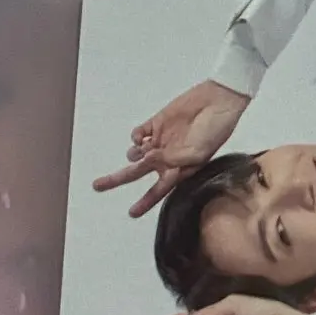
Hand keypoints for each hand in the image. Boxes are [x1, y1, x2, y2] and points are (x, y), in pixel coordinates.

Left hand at [92, 78, 248, 215]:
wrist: (218, 101)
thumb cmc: (215, 131)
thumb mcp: (198, 153)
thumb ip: (171, 160)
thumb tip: (148, 160)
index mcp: (180, 170)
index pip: (158, 190)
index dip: (145, 202)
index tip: (132, 213)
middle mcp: (167, 158)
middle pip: (137, 172)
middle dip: (117, 179)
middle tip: (98, 185)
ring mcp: (161, 140)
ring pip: (136, 153)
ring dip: (134, 155)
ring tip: (141, 152)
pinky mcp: (156, 123)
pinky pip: (138, 134)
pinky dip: (135, 137)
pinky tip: (141, 139)